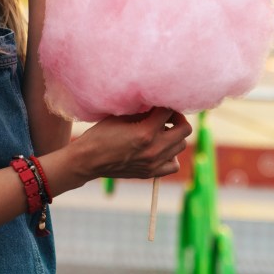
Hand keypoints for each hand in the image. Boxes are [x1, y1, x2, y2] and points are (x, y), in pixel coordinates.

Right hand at [73, 108, 191, 179]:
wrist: (88, 161)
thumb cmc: (101, 134)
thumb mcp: (121, 116)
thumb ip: (143, 111)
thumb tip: (158, 103)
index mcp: (146, 132)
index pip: (170, 111)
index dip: (166, 102)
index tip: (160, 101)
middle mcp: (154, 149)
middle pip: (184, 129)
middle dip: (177, 117)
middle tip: (166, 114)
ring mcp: (154, 163)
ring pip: (181, 145)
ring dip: (175, 135)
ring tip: (161, 130)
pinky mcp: (151, 173)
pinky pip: (174, 163)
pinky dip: (171, 154)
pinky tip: (160, 147)